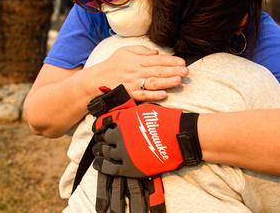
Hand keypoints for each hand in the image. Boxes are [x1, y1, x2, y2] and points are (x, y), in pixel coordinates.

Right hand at [82, 46, 187, 101]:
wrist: (96, 80)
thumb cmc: (112, 65)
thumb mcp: (124, 51)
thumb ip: (141, 50)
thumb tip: (156, 52)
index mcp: (136, 60)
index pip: (157, 60)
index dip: (170, 61)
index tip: (182, 62)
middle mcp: (136, 71)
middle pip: (157, 71)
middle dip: (173, 70)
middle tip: (186, 71)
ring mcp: (133, 84)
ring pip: (152, 82)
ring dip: (166, 82)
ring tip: (179, 81)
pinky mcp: (129, 95)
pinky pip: (143, 96)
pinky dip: (153, 96)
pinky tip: (164, 95)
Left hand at [87, 86, 164, 212]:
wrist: (180, 137)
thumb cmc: (165, 121)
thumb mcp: (144, 110)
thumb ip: (129, 113)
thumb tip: (119, 116)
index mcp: (123, 120)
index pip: (102, 123)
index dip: (99, 126)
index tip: (99, 129)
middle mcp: (120, 135)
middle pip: (102, 138)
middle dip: (100, 139)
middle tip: (100, 141)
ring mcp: (124, 152)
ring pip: (104, 153)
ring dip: (101, 151)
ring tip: (99, 152)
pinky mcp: (130, 167)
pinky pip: (110, 168)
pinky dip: (102, 166)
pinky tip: (99, 165)